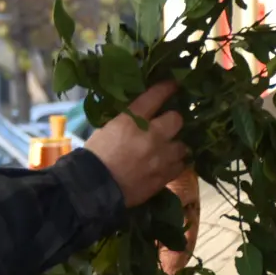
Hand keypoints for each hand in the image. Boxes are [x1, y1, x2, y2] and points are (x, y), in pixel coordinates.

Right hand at [82, 81, 189, 206]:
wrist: (93, 189)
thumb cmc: (94, 157)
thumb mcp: (106, 129)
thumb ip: (125, 121)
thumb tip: (136, 116)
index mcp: (132, 120)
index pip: (156, 96)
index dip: (166, 88)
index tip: (173, 85)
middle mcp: (152, 135)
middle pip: (176, 119)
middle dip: (172, 120)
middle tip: (166, 125)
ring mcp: (161, 157)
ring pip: (182, 145)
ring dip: (175, 145)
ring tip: (168, 149)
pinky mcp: (164, 176)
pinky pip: (180, 166)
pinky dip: (174, 164)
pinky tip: (168, 164)